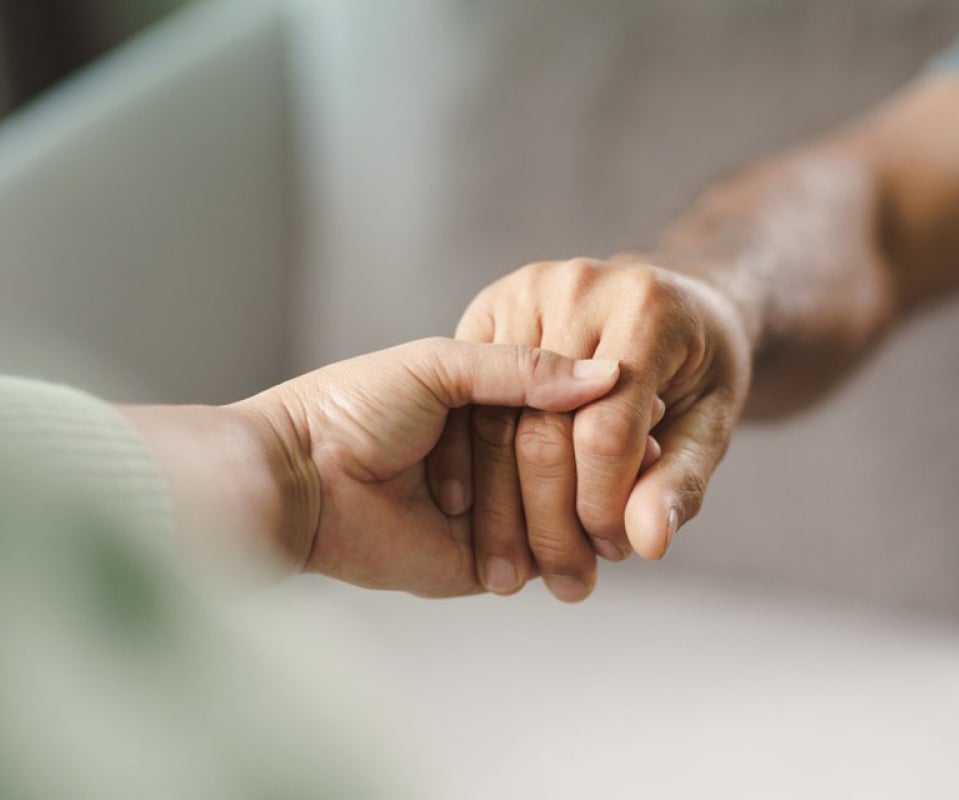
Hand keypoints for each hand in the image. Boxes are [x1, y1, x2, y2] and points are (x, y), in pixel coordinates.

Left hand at [126, 338, 619, 595]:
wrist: (298, 480)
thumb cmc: (355, 407)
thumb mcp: (440, 365)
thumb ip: (521, 369)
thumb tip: (608, 375)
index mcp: (486, 404)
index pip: (564, 410)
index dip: (605, 413)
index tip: (652, 409)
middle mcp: (496, 459)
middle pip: (572, 466)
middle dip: (610, 470)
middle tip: (651, 461)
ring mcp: (494, 513)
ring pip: (564, 516)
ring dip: (595, 515)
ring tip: (635, 505)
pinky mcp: (483, 564)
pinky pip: (540, 561)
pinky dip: (569, 555)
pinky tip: (601, 546)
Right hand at [428, 259, 752, 600]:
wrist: (671, 300)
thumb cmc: (698, 366)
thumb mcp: (710, 424)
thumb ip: (679, 481)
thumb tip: (647, 543)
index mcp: (644, 308)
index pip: (606, 431)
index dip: (603, 505)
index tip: (612, 552)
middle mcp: (576, 287)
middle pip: (542, 429)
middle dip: (551, 519)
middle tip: (565, 579)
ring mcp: (523, 292)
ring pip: (494, 421)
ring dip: (502, 508)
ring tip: (520, 572)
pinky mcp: (487, 307)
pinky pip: (468, 401)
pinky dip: (471, 468)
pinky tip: (480, 521)